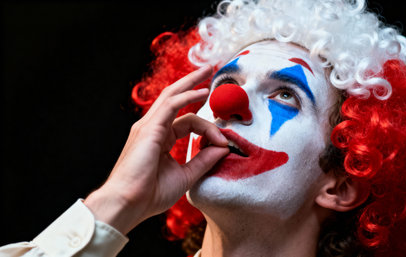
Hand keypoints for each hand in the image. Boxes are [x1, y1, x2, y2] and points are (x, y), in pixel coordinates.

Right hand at [84, 66, 228, 233]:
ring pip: (172, 96)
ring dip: (191, 82)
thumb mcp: (186, 175)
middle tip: (208, 71)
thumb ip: (204, 160)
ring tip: (207, 72)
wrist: (128, 204)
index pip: (188, 122)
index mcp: (160, 139)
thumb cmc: (150, 194)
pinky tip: (202, 92)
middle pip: (175, 98)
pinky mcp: (149, 129)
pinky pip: (171, 106)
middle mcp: (153, 129)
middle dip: (192, 83)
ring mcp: (148, 127)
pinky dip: (187, 96)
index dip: (208, 129)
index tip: (223, 144)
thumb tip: (223, 148)